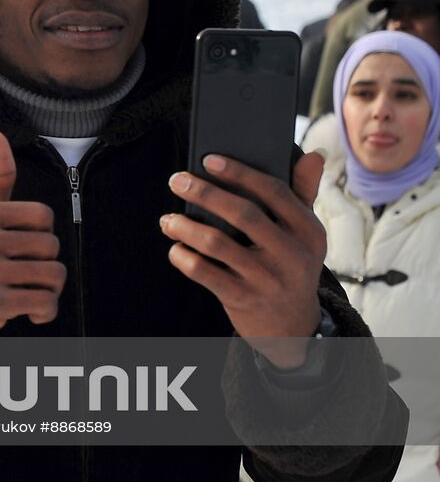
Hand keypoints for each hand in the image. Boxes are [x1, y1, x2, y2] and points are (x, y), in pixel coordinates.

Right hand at [0, 128, 66, 365]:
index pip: (44, 217)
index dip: (41, 237)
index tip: (21, 250)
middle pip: (51, 246)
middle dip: (46, 267)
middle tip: (23, 277)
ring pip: (54, 275)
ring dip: (49, 291)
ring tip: (26, 294)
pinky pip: (45, 303)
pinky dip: (44, 313)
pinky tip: (28, 314)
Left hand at [160, 152, 326, 369]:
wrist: (293, 327)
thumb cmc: (291, 264)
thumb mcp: (305, 234)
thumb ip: (304, 192)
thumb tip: (313, 153)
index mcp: (309, 231)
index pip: (274, 192)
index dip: (239, 173)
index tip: (208, 159)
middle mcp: (291, 254)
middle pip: (242, 214)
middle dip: (204, 193)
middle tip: (176, 180)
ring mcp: (266, 279)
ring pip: (217, 244)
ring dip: (185, 227)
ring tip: (167, 219)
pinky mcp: (243, 299)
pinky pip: (205, 273)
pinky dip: (184, 257)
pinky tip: (175, 248)